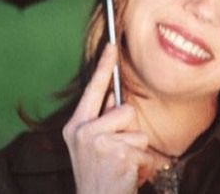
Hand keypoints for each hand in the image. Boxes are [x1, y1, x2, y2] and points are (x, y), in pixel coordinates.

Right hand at [63, 44, 153, 193]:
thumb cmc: (99, 176)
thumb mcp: (92, 146)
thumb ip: (102, 123)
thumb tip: (114, 101)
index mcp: (75, 126)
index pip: (93, 89)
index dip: (104, 65)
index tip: (112, 44)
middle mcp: (82, 131)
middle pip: (125, 111)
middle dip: (129, 132)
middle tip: (117, 155)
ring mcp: (98, 142)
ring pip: (138, 133)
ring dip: (137, 152)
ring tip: (123, 167)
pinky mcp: (116, 154)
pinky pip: (144, 151)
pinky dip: (143, 166)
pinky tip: (128, 176)